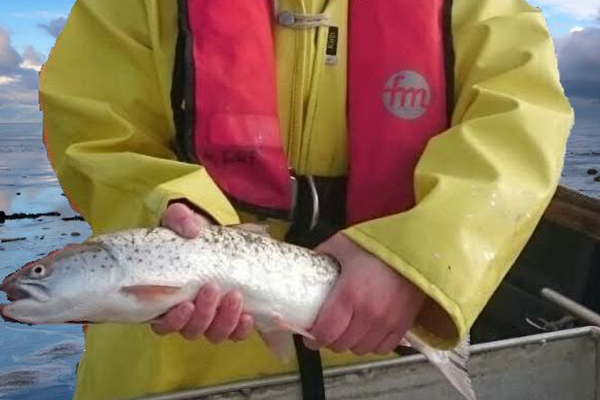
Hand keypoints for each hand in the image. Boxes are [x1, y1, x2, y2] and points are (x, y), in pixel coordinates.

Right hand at [151, 202, 253, 342]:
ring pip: (214, 334)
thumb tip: (192, 229)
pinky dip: (241, 329)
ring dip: (224, 320)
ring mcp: (209, 319)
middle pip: (191, 329)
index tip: (186, 304)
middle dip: (204, 313)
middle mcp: (186, 315)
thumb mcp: (180, 221)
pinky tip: (248, 316)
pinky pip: (235, 334)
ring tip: (234, 297)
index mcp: (166, 299)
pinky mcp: (230, 318)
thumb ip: (180, 219)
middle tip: (212, 288)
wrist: (212, 240)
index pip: (163, 323)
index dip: (174, 320)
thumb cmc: (189, 235)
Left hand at [305, 234, 425, 355]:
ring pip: (361, 349)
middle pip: (341, 344)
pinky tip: (368, 332)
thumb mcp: (343, 243)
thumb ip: (323, 254)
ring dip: (351, 343)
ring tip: (347, 331)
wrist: (418, 245)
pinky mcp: (404, 323)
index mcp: (350, 294)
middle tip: (327, 330)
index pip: (325, 332)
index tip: (309, 335)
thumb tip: (309, 262)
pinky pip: (383, 348)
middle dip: (329, 340)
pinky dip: (373, 344)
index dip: (313, 338)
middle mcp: (369, 313)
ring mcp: (388, 321)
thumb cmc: (381, 242)